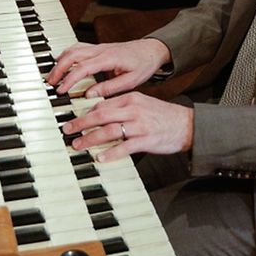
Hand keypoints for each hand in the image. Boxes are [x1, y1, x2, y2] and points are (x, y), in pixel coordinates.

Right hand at [46, 38, 170, 97]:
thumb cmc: (143, 64)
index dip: (69, 79)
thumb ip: (110, 88)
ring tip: (53, 76)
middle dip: (58, 69)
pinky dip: (66, 55)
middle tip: (50, 83)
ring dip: (60, 61)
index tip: (61, 90)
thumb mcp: (131, 81)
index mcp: (109, 58)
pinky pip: (78, 48)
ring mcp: (98, 47)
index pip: (83, 68)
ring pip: (72, 49)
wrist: (151, 49)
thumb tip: (90, 95)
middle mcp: (101, 50)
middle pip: (72, 55)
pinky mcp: (98, 47)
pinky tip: (62, 64)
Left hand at [62, 92, 192, 161]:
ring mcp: (140, 125)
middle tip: (67, 130)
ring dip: (91, 138)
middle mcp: (133, 109)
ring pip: (109, 130)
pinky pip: (124, 147)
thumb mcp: (142, 103)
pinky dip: (111, 152)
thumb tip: (100, 112)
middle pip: (101, 115)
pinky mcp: (146, 140)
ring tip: (78, 145)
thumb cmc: (163, 116)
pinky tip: (100, 157)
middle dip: (81, 123)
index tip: (73, 118)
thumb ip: (122, 106)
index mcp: (131, 98)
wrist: (187, 125)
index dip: (85, 112)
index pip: (102, 103)